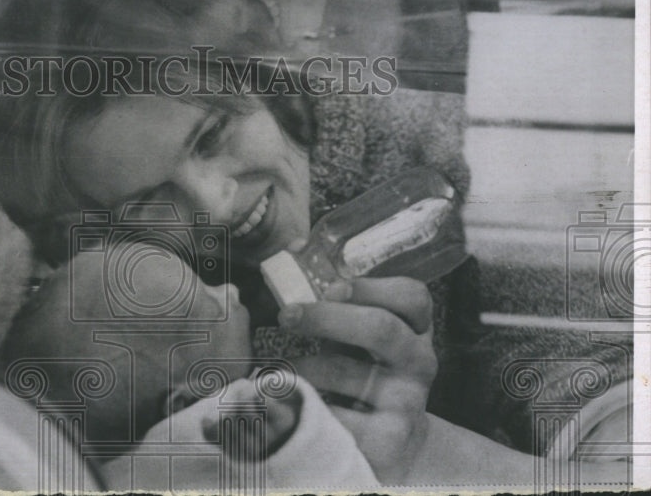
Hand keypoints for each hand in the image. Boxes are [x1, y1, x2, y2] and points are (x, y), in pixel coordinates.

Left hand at [277, 276, 436, 483]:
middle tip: (286, 315)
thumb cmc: (366, 375)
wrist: (397, 446)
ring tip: (276, 370)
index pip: (412, 297)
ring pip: (346, 372)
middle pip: (380, 328)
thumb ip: (336, 298)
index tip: (331, 285)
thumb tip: (295, 248)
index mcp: (416, 329)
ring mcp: (406, 404)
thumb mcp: (360, 337)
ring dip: (301, 366)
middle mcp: (418, 363)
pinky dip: (303, 405)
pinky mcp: (385, 442)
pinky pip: (335, 417)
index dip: (371, 286)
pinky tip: (286, 402)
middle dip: (326, 317)